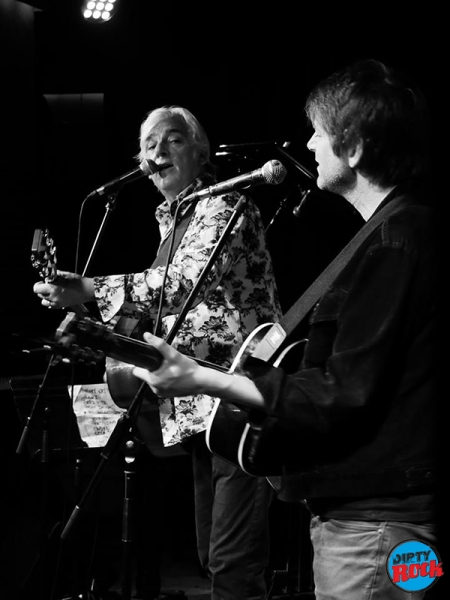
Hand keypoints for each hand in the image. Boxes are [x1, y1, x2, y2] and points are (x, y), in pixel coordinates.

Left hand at [33, 271, 94, 308]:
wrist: (88, 290)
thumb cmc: (78, 282)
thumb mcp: (65, 275)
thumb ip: (54, 275)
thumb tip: (48, 275)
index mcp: (53, 288)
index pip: (36, 289)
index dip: (38, 284)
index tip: (42, 282)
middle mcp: (53, 297)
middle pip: (39, 295)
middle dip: (42, 289)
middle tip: (49, 285)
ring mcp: (57, 303)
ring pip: (44, 301)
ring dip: (46, 296)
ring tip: (52, 292)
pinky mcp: (61, 306)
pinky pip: (50, 305)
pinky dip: (51, 301)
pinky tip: (56, 297)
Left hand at [133, 332, 264, 407]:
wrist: (202, 381)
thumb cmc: (188, 370)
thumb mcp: (173, 354)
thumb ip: (159, 344)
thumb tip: (147, 335)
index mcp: (153, 380)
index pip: (136, 371)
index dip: (142, 363)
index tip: (150, 359)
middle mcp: (155, 389)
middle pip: (146, 375)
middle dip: (154, 368)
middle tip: (165, 363)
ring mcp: (161, 393)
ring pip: (154, 379)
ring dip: (160, 374)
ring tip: (171, 369)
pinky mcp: (167, 395)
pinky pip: (161, 385)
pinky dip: (166, 380)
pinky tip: (174, 376)